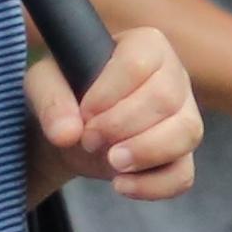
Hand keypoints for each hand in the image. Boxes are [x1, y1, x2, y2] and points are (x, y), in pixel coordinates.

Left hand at [33, 20, 202, 204]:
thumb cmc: (66, 94)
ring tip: (112, 162)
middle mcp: (174, 77)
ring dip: (146, 152)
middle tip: (89, 139)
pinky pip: (183, 173)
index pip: (139, 62)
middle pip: (167, 98)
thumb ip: (50, 101)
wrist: (73, 131)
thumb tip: (66, 132)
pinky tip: (121, 185)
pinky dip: (154, 185)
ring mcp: (185, 116)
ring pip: (186, 133)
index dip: (110, 93)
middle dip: (123, 125)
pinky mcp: (181, 154)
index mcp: (145, 46)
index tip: (84, 113)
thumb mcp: (45, 85)